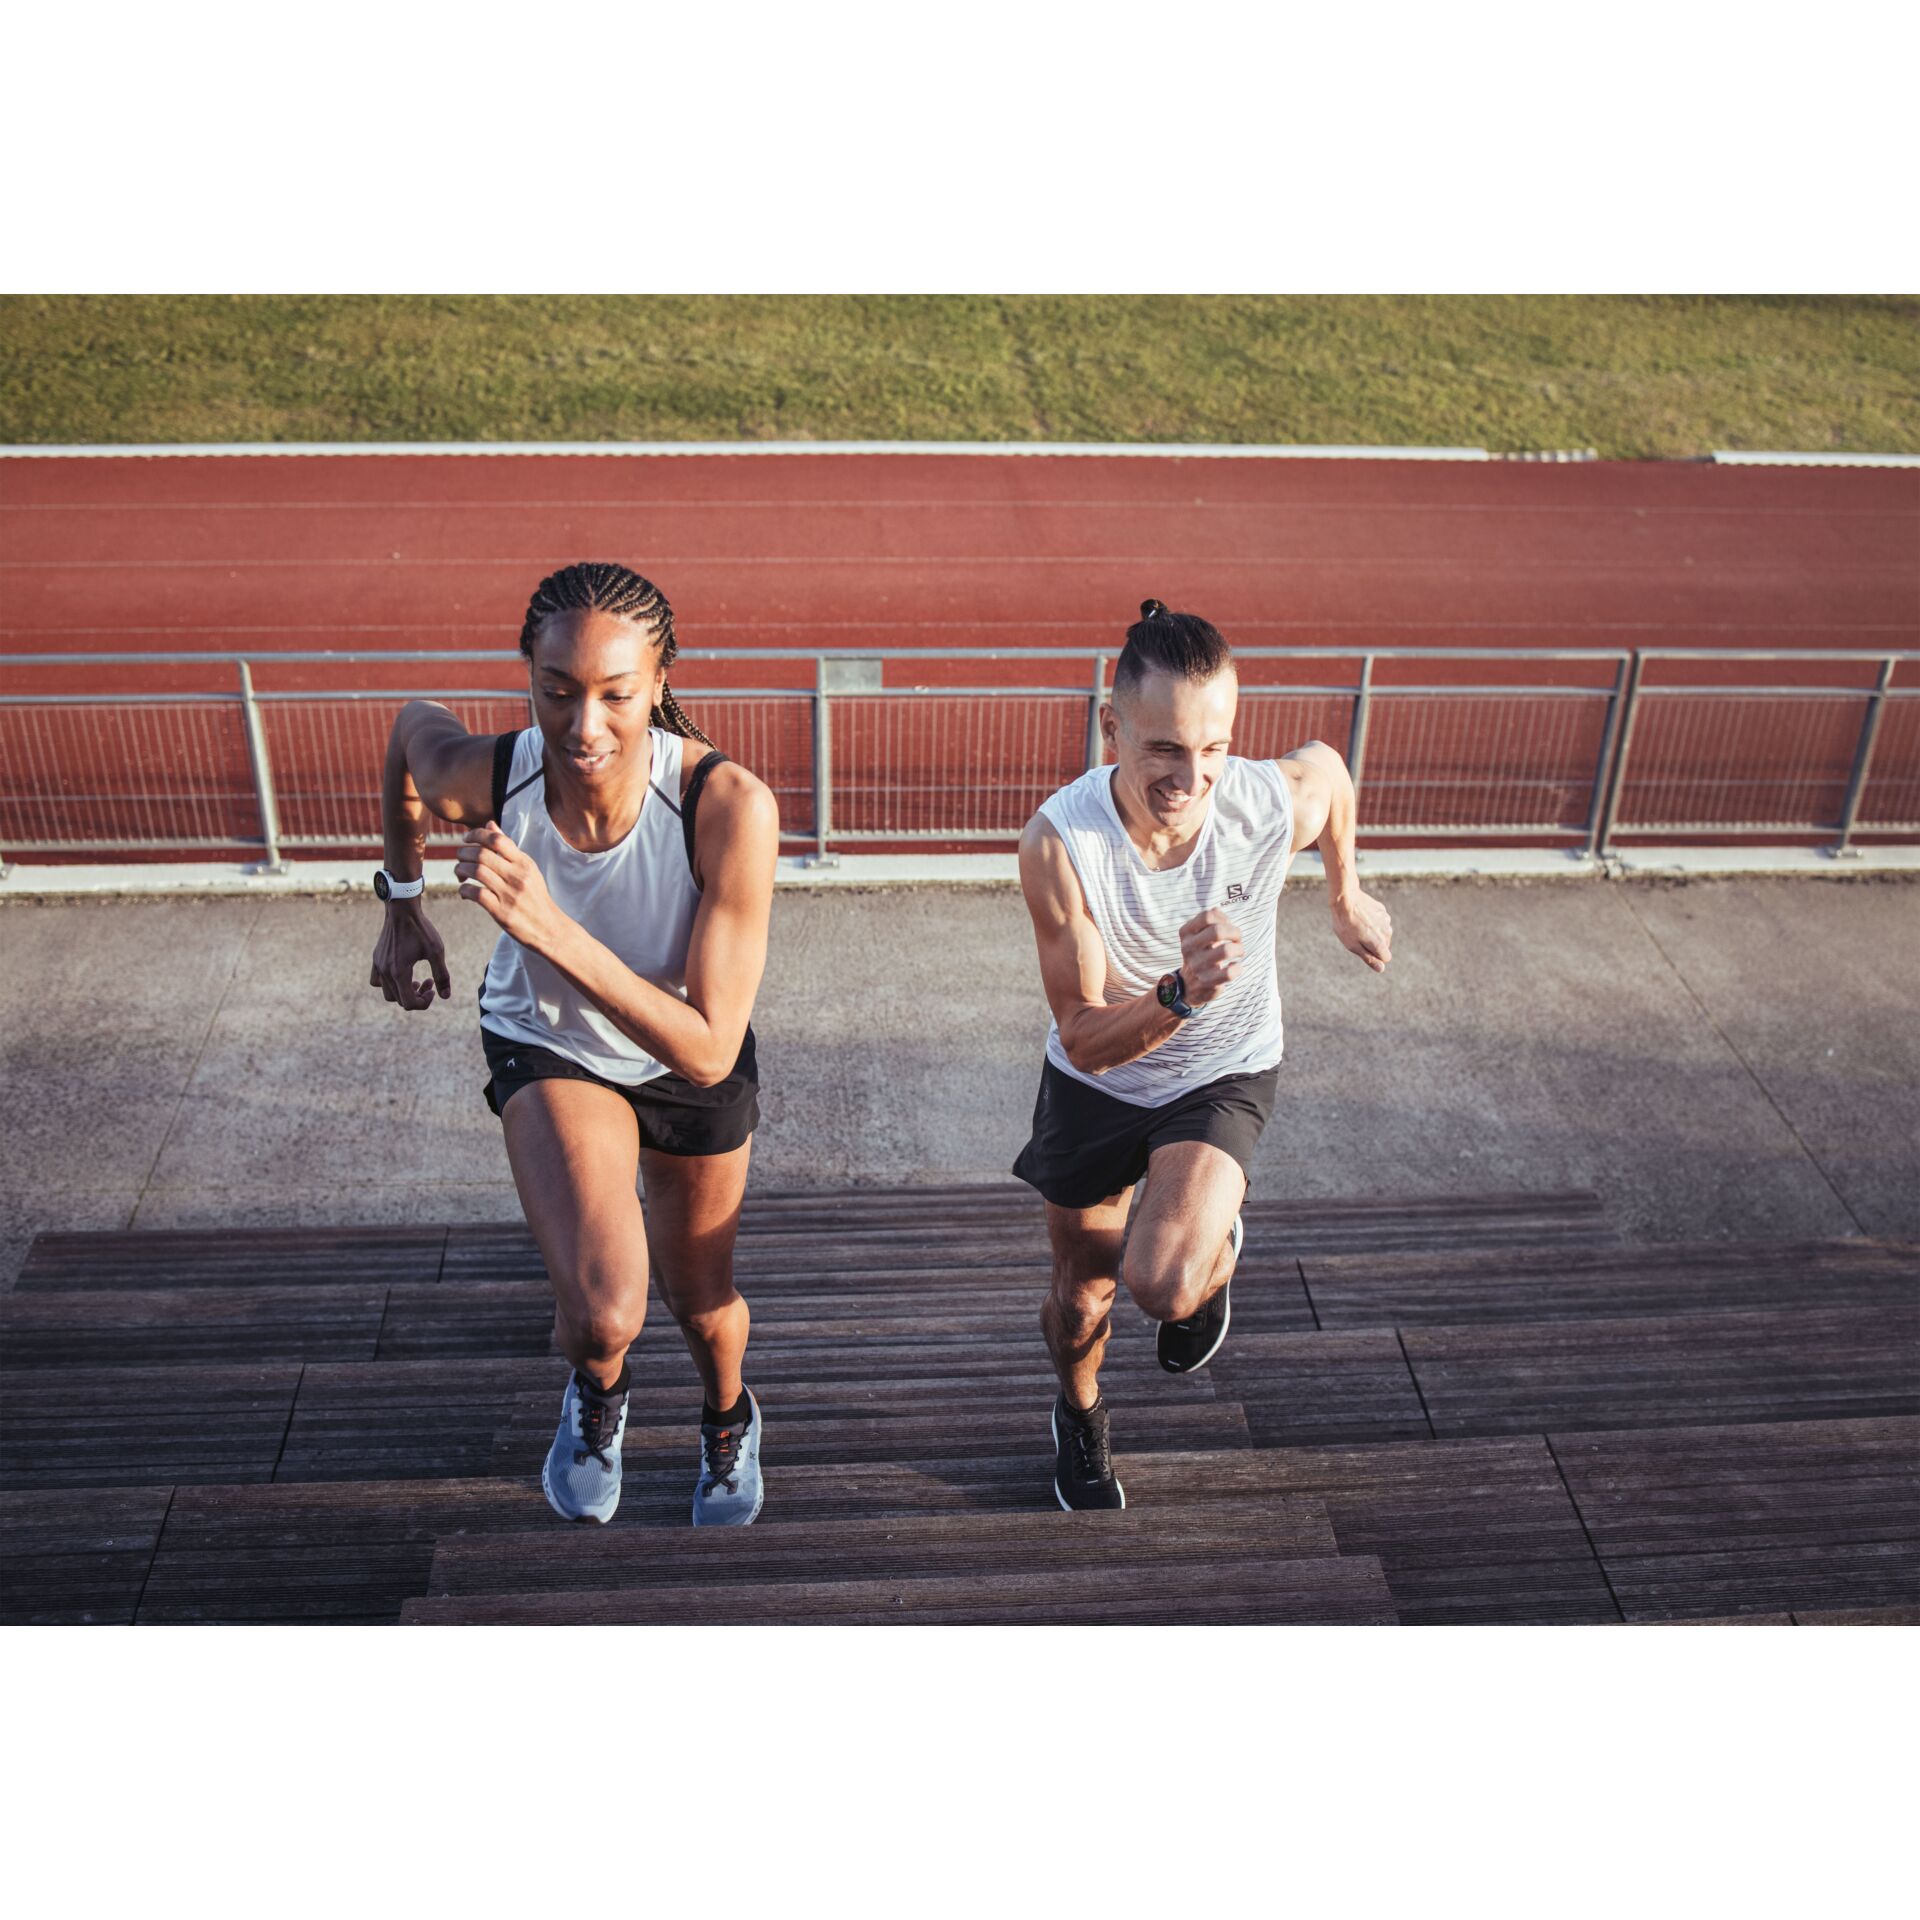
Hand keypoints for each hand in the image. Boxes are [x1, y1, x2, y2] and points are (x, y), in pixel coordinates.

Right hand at [369, 898, 450, 1009]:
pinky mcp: (376, 959)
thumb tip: (446, 996)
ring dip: (404, 992)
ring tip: (417, 979)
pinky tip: (402, 973)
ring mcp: (378, 965)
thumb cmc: (421, 929)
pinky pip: (377, 981)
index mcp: (399, 973)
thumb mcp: (436, 952)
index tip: (433, 988)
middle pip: (399, 1000)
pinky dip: (389, 983)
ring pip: (388, 993)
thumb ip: (441, 975)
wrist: (402, 909)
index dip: (424, 1002)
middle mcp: (385, 972)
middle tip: (430, 981)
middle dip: (417, 996)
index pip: (408, 1004)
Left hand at [454, 821, 559, 949]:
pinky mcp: (502, 912)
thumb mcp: (527, 869)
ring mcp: (510, 895)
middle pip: (482, 854)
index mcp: (525, 863)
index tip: (466, 838)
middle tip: (460, 857)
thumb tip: (490, 824)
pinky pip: (476, 894)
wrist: (549, 928)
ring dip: (461, 870)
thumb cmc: (535, 897)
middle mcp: (518, 876)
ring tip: (460, 873)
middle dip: (463, 853)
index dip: (476, 834)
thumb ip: (508, 848)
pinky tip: (464, 891)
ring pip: (476, 872)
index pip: (497, 839)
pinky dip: (464, 890)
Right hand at [1178, 908, 1243, 1005]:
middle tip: (1238, 939)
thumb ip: (1209, 920)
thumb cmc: (1200, 954)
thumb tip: (1218, 910)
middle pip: (1217, 931)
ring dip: (1239, 949)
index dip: (1224, 918)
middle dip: (1235, 932)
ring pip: (1226, 950)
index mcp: (1186, 933)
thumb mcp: (1198, 935)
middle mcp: (1189, 948)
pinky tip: (1235, 967)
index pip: (1207, 916)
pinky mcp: (1207, 981)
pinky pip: (1230, 973)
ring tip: (1239, 952)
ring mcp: (1197, 966)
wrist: (1188, 985)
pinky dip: (1238, 968)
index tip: (1228, 925)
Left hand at [1333, 888, 1392, 972]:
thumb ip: (1369, 958)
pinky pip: (1380, 921)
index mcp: (1380, 943)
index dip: (1374, 956)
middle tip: (1356, 936)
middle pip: (1384, 945)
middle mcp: (1387, 932)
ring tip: (1357, 925)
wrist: (1345, 899)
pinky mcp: (1382, 911)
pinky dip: (1372, 922)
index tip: (1362, 948)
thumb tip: (1381, 969)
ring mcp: (1386, 920)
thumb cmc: (1345, 925)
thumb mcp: (1353, 946)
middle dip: (1373, 944)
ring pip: (1382, 933)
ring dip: (1373, 932)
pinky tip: (1361, 916)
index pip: (1386, 958)